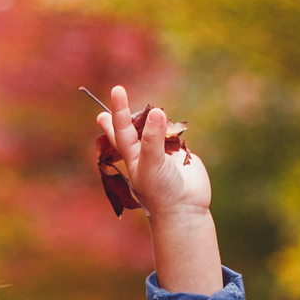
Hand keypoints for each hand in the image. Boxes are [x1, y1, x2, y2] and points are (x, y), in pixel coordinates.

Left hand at [98, 83, 222, 294]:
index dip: (118, 110)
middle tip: (113, 100)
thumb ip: (152, 140)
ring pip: (155, 129)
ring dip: (153, 119)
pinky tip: (171, 127)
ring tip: (152, 111)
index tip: (117, 90)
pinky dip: (173, 129)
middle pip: (132, 129)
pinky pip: (174, 136)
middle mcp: (145, 153)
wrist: (185, 209)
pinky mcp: (180, 155)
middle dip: (122, 117)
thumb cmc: (161, 191)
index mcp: (133, 156)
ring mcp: (162, 153)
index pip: (122, 129)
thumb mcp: (151, 165)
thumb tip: (156, 112)